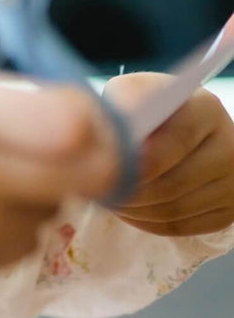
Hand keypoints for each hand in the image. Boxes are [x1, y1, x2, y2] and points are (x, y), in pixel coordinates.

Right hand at [0, 73, 120, 311]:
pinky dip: (10, 220)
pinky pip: (21, 239)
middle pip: (88, 172)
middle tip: (57, 139)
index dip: (91, 114)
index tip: (79, 108)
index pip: (76, 121)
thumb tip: (50, 107)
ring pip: (54, 207)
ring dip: (40, 187)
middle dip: (85, 154)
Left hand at [102, 72, 233, 235]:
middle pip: (175, 182)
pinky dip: (148, 222)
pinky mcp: (227, 210)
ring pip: (176, 209)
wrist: (173, 125)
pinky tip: (126, 210)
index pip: (177, 140)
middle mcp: (229, 145)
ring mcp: (232, 181)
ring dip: (134, 210)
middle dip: (130, 191)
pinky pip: (182, 226)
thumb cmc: (144, 105)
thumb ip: (123, 106)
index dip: (139, 159)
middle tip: (97, 190)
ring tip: (106, 199)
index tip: (107, 167)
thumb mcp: (131, 91)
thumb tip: (109, 136)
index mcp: (205, 108)